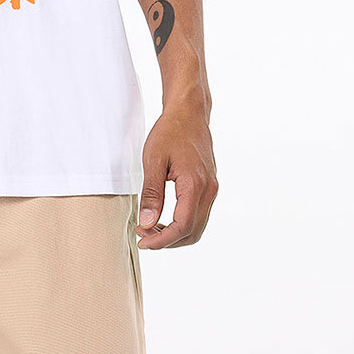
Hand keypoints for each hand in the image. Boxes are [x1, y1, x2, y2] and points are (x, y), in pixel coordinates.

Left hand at [137, 96, 217, 249]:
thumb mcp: (153, 161)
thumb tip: (147, 223)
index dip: (161, 239)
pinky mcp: (209, 186)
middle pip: (192, 232)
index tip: (141, 240)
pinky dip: (181, 224)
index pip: (182, 226)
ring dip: (174, 233)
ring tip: (149, 227)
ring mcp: (212, 189)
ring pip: (197, 226)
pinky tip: (162, 218)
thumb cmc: (170, 132)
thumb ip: (151, 194)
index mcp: (195, 185)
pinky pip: (198, 214)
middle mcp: (209, 190)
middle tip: (142, 234)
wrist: (189, 113)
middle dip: (167, 240)